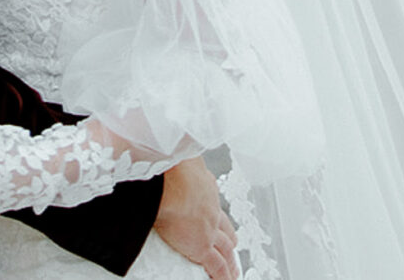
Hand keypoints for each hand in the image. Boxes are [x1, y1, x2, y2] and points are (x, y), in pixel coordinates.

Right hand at [155, 157, 237, 279]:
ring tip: (233, 270)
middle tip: (233, 246)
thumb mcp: (178, 151)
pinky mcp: (202, 246)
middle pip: (226, 228)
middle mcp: (211, 208)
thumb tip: (175, 137)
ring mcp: (209, 229)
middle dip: (230, 238)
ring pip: (226, 249)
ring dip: (230, 260)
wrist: (171, 178)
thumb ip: (179, 148)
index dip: (217, 213)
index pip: (213, 202)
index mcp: (204, 185)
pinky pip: (217, 266)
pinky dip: (223, 275)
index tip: (217, 217)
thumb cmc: (170, 163)